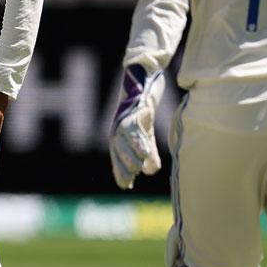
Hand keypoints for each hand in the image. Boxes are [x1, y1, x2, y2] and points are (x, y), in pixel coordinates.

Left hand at [108, 65, 163, 189]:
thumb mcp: (147, 133)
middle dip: (121, 166)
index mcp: (119, 134)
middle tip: (128, 181)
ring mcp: (127, 117)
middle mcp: (119, 126)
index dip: (119, 170)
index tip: (124, 186)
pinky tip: (144, 151)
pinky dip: (139, 139)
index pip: (116, 155)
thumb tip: (150, 172)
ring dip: (130, 155)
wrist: (144, 80)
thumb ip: (148, 152)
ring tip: (136, 169)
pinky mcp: (137, 109)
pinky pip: (136, 125)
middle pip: (117, 148)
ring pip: (125, 139)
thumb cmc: (143, 110)